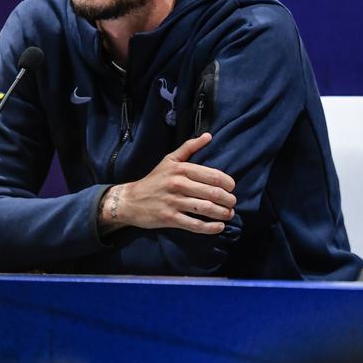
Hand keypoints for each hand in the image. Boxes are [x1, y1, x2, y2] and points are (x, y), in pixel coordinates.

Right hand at [99, 133, 236, 235]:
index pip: (213, 175)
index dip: (228, 183)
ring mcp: (174, 202)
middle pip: (212, 193)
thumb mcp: (170, 159)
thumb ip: (189, 147)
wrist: (129, 200)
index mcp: (181, 169)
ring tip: (229, 214)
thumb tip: (208, 135)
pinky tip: (219, 227)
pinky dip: (210, 227)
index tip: (231, 188)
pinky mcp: (169, 218)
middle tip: (232, 203)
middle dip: (228, 200)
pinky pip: (194, 224)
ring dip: (222, 213)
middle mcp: (178, 184)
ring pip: (205, 209)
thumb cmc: (154, 179)